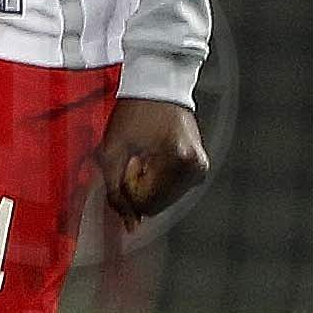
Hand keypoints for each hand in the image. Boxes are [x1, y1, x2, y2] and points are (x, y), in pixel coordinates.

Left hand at [97, 97, 208, 226]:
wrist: (157, 87)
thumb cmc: (134, 112)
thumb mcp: (112, 150)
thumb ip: (114, 190)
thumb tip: (129, 225)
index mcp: (179, 162)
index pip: (147, 204)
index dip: (127, 189)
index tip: (126, 163)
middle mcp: (196, 169)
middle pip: (157, 205)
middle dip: (138, 188)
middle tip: (134, 157)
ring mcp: (200, 170)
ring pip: (164, 200)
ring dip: (146, 184)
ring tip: (144, 154)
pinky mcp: (198, 168)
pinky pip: (171, 189)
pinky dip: (156, 180)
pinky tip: (153, 156)